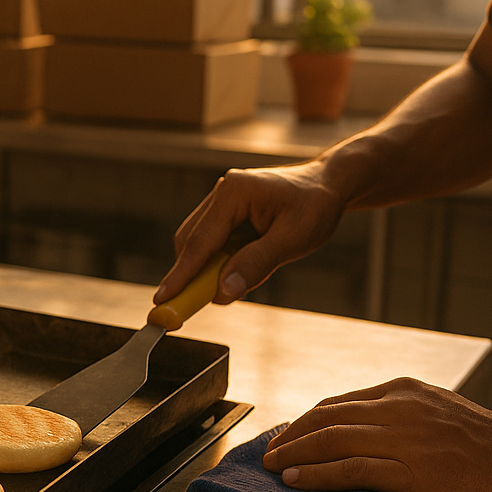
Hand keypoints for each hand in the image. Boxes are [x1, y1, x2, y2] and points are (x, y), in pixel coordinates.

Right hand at [155, 161, 346, 305]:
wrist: (328, 185)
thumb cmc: (315, 207)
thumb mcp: (294, 239)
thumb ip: (257, 264)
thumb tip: (223, 291)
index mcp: (235, 193)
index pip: (200, 241)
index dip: (181, 274)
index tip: (163, 299)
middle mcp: (222, 193)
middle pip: (191, 242)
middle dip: (192, 275)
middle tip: (193, 305)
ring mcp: (221, 201)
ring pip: (198, 243)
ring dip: (207, 269)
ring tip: (232, 283)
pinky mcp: (225, 212)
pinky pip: (212, 242)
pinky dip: (218, 262)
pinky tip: (237, 268)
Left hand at [261, 377, 491, 491]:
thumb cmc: (490, 446)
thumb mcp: (440, 413)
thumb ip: (402, 417)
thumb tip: (362, 431)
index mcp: (404, 392)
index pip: (339, 403)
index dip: (306, 422)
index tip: (287, 435)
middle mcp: (399, 409)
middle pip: (326, 418)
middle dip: (291, 436)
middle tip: (270, 453)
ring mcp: (405, 440)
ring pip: (332, 440)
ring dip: (295, 455)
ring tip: (274, 467)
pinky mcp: (413, 473)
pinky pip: (352, 470)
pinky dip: (318, 475)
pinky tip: (298, 481)